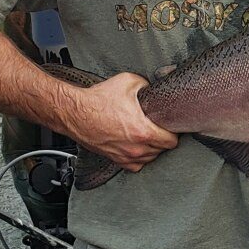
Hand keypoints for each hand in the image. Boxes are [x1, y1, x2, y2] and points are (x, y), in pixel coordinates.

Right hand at [61, 72, 177, 171]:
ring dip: (152, 149)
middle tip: (159, 128)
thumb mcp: (129, 82)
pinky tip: (138, 146)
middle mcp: (135, 148)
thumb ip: (147, 86)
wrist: (74, 112)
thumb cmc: (97, 100)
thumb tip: (154, 89)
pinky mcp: (115, 159)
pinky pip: (135, 165)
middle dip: (163, 139)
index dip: (174, 132)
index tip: (170, 126)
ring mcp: (125, 156)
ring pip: (150, 159)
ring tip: (148, 136)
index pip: (172, 142)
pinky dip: (139, 157)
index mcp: (143, 132)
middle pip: (162, 150)